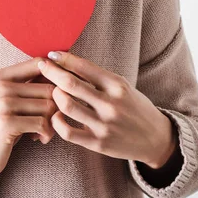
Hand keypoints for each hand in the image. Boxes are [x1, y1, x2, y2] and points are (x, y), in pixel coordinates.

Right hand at [0, 57, 57, 188]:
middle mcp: (0, 86)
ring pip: (49, 105)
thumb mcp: (10, 99)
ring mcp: (1, 104)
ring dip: (52, 122)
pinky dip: (46, 133)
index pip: (39, 63)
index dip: (55, 78)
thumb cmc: (0, 125)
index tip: (56, 95)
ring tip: (43, 131)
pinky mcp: (6, 123)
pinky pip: (43, 123)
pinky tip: (39, 139)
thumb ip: (30, 84)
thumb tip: (62, 70)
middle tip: (49, 121)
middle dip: (56, 107)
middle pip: (49, 87)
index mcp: (0, 75)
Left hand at [37, 50, 177, 168]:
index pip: (84, 66)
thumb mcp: (123, 87)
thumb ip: (99, 78)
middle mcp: (110, 104)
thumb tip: (68, 62)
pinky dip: (57, 121)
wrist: (156, 139)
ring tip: (52, 91)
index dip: (64, 58)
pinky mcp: (98, 143)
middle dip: (52, 71)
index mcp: (117, 85)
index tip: (51, 54)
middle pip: (71, 83)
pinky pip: (68, 132)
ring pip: (67, 105)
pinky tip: (55, 115)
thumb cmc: (134, 107)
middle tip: (41, 65)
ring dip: (54, 95)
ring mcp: (103, 125)